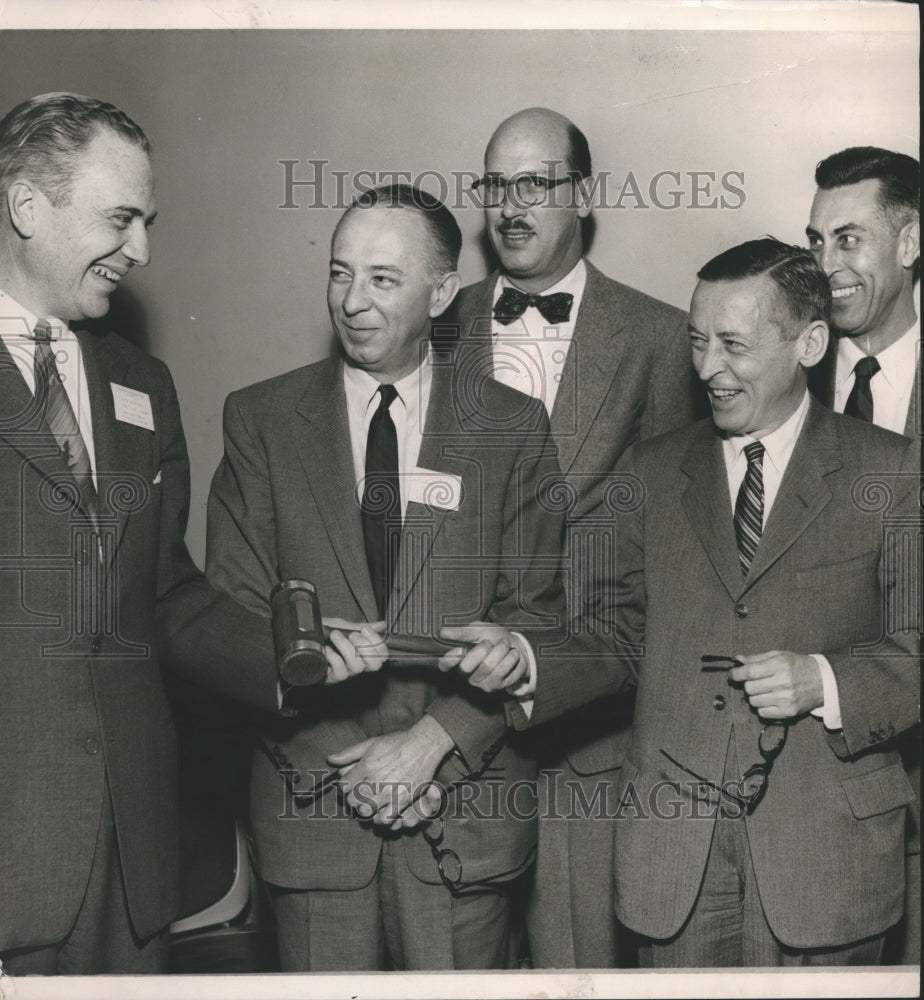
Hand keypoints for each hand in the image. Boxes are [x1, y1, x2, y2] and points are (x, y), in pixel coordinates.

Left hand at [322, 618, 386, 684]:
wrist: (302, 642)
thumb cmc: (324, 637)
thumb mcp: (343, 628)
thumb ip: (361, 627)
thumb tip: (382, 624)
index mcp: (363, 654)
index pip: (383, 655)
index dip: (378, 642)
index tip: (365, 629)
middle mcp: (357, 665)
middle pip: (375, 665)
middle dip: (365, 646)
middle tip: (352, 635)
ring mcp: (345, 673)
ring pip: (357, 666)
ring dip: (346, 646)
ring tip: (334, 636)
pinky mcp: (332, 678)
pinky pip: (340, 670)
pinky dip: (333, 656)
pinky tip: (326, 649)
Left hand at [327, 715, 453, 824]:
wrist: (424, 746)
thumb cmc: (397, 743)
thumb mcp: (371, 743)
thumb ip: (349, 753)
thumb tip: (329, 760)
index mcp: (367, 766)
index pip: (344, 786)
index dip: (345, 787)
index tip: (351, 786)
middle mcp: (376, 780)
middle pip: (353, 801)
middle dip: (353, 799)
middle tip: (360, 796)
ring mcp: (389, 791)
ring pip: (366, 811)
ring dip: (365, 809)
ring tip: (371, 804)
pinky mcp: (403, 800)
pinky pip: (385, 818)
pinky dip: (380, 818)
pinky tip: (382, 811)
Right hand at [437, 622, 528, 692]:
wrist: (518, 647)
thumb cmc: (494, 637)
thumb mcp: (479, 629)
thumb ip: (462, 632)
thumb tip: (442, 632)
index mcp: (458, 658)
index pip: (444, 665)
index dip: (449, 659)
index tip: (460, 648)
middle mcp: (465, 674)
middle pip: (465, 667)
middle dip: (481, 650)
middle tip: (489, 642)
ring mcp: (479, 682)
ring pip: (486, 667)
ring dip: (499, 650)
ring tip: (505, 644)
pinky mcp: (493, 686)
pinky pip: (500, 672)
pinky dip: (509, 659)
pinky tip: (512, 654)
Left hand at [729, 651, 823, 718]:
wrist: (823, 682)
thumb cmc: (798, 666)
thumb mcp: (779, 655)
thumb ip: (757, 658)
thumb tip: (738, 660)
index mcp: (780, 665)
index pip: (750, 672)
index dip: (736, 674)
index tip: (732, 675)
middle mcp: (783, 682)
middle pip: (749, 688)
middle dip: (748, 685)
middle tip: (755, 682)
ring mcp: (786, 699)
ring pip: (753, 702)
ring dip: (754, 696)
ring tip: (765, 690)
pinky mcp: (788, 712)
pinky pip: (762, 713)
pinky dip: (762, 707)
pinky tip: (770, 700)